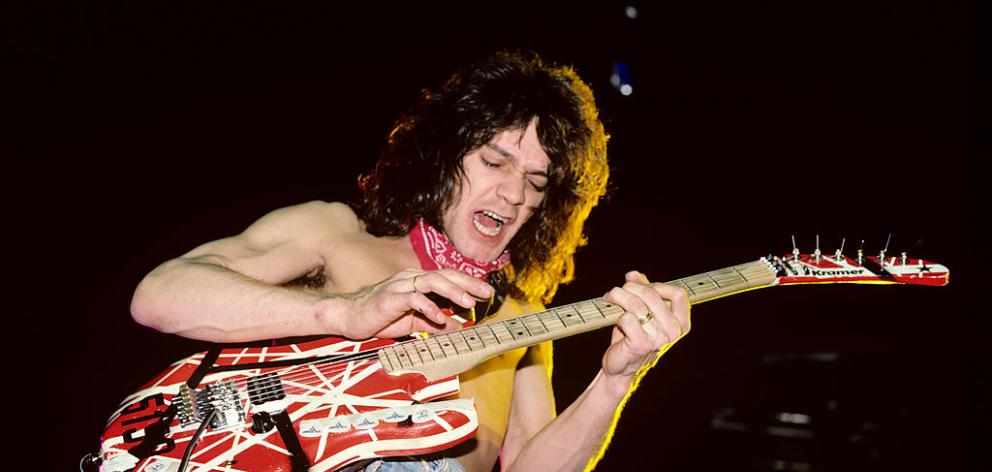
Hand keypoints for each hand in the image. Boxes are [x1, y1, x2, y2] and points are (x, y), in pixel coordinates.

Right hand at [329, 268, 494, 339]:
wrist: (349, 317)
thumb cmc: (381, 317)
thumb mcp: (414, 322)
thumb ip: (435, 323)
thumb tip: (457, 328)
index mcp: (418, 281)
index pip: (448, 278)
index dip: (468, 283)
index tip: (487, 292)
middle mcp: (411, 278)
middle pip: (445, 275)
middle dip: (468, 283)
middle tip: (486, 292)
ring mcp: (400, 285)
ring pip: (432, 281)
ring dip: (452, 291)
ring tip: (468, 302)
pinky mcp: (389, 298)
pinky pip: (413, 299)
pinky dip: (428, 306)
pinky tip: (439, 316)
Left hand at [601, 271, 690, 381]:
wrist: (621, 366)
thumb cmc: (633, 336)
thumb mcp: (641, 311)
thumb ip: (641, 291)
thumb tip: (633, 274)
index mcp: (681, 323)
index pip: (679, 294)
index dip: (658, 286)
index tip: (642, 287)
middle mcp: (674, 332)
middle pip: (652, 295)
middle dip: (630, 288)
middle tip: (617, 291)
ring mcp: (659, 340)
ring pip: (636, 305)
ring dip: (618, 297)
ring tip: (609, 299)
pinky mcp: (641, 345)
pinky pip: (627, 318)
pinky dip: (617, 315)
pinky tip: (614, 319)